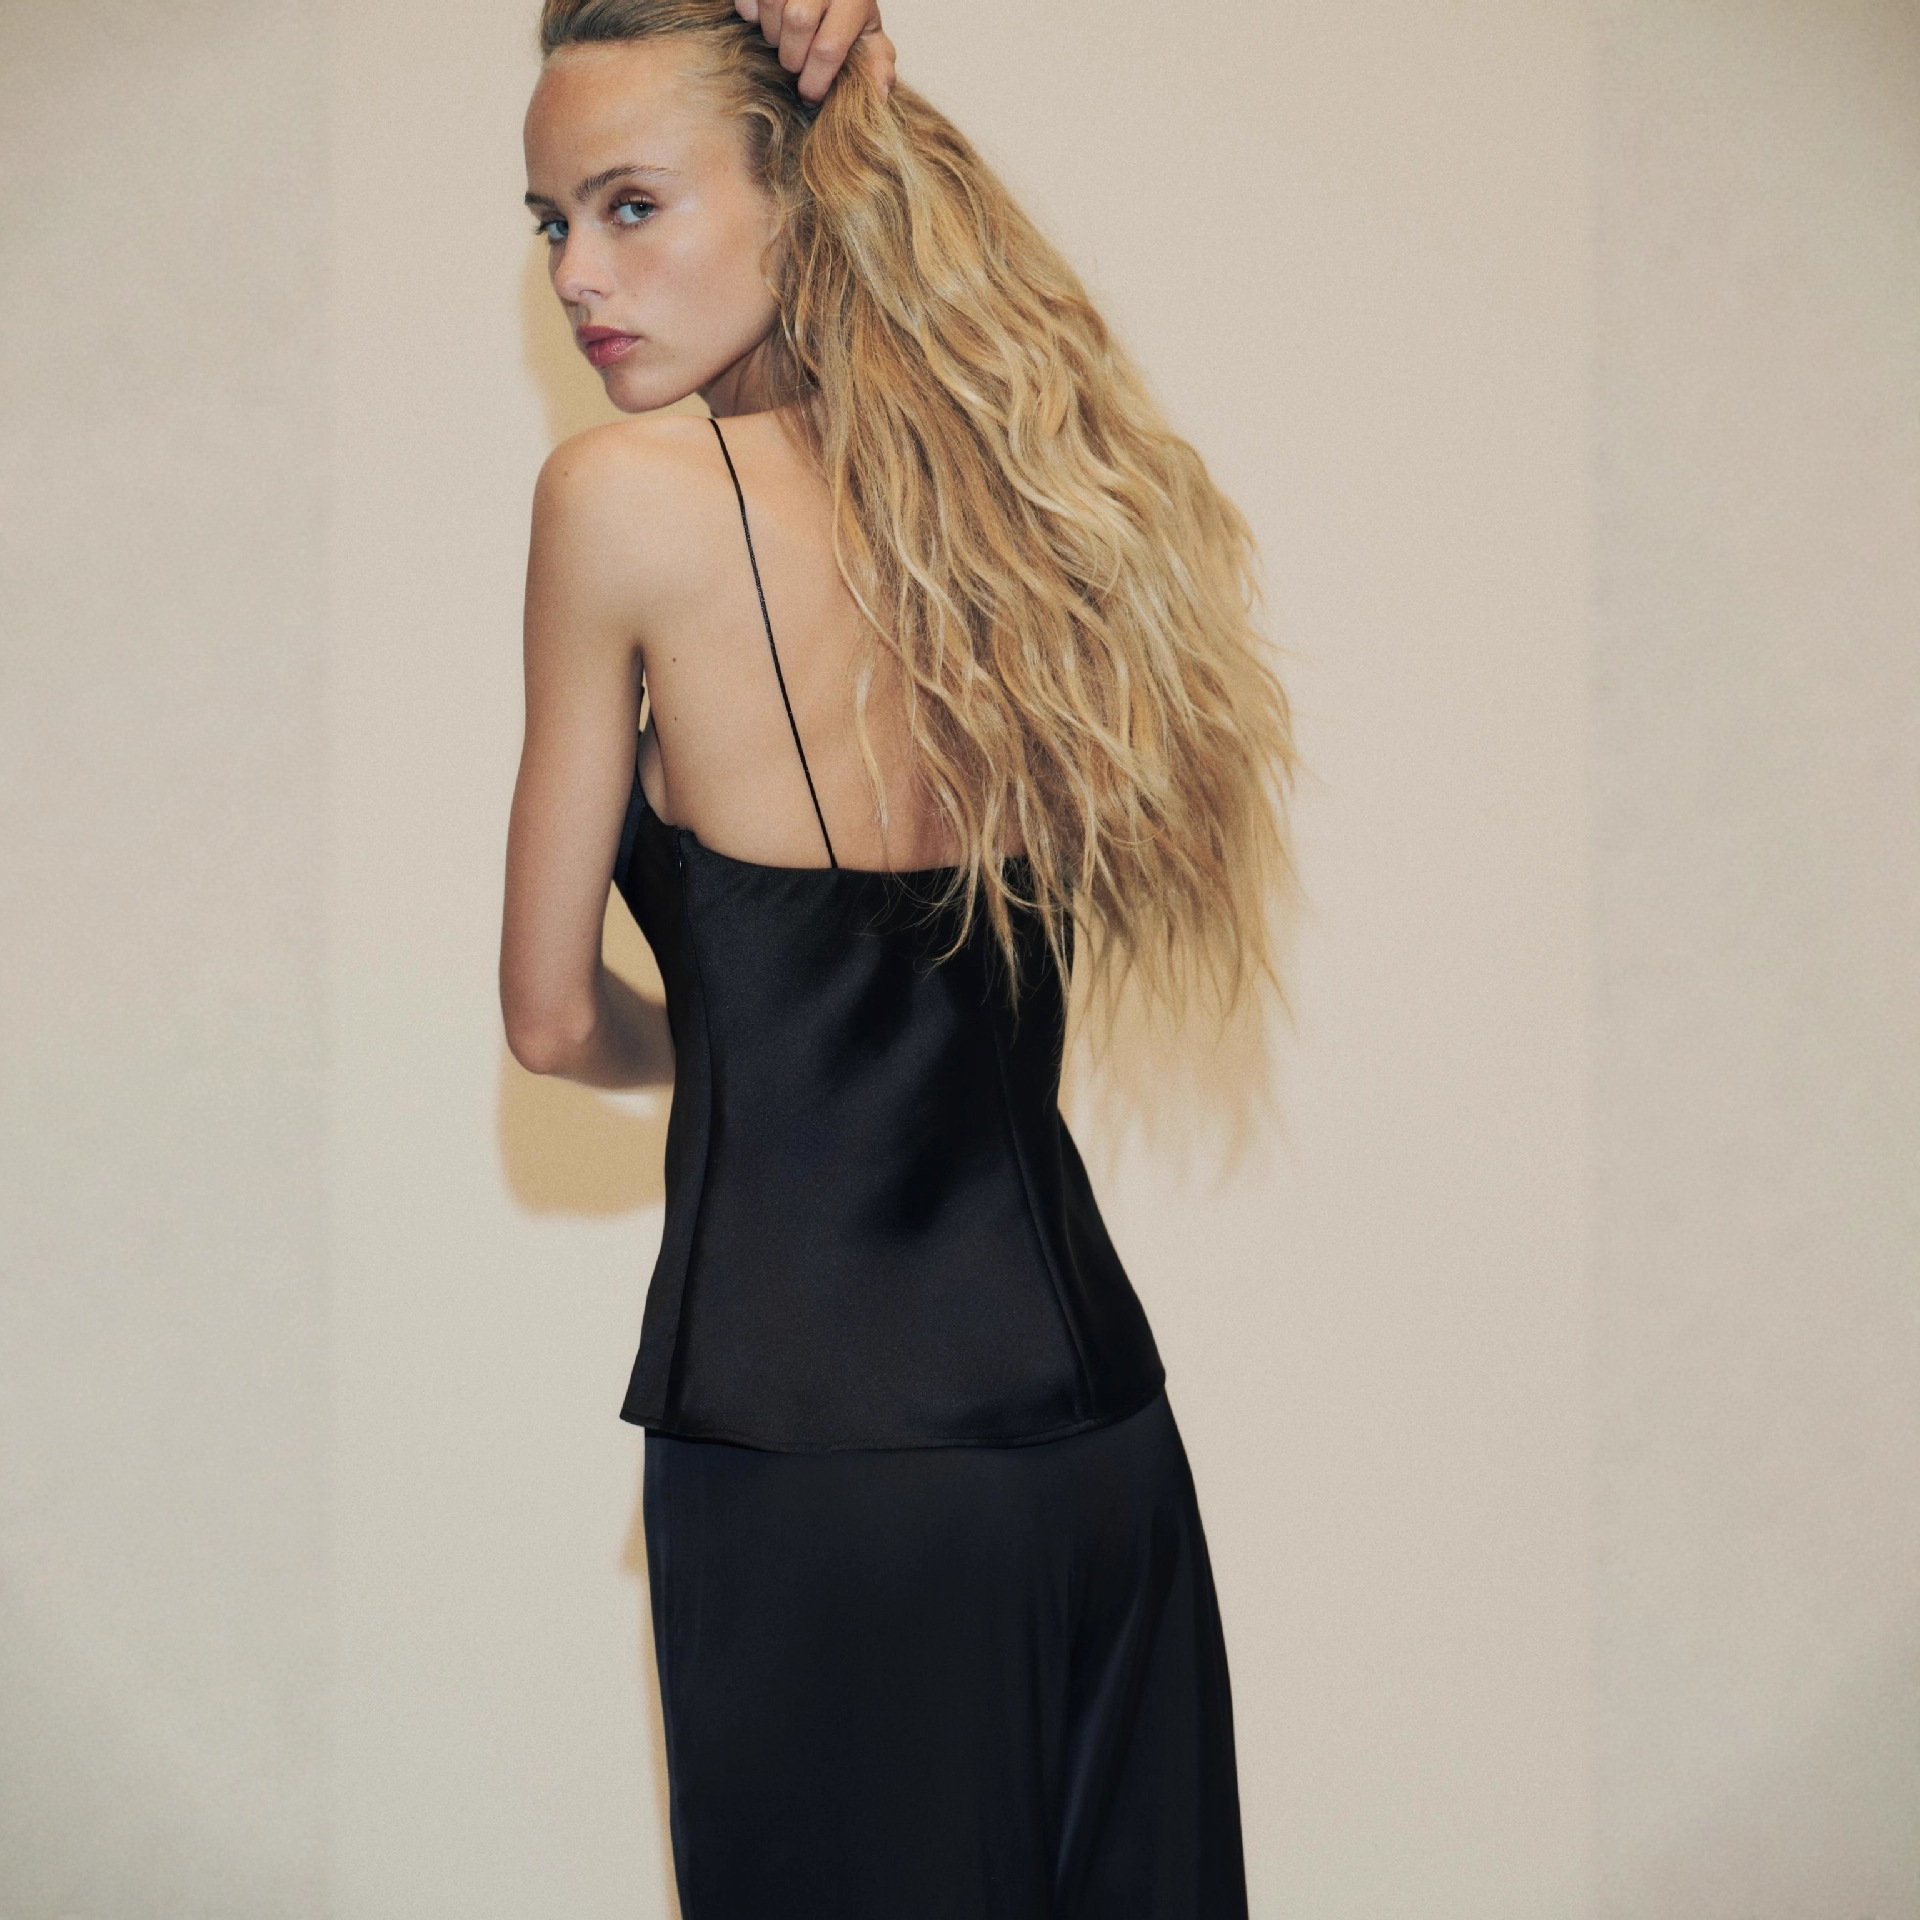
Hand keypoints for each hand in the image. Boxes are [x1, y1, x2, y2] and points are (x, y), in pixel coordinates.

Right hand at [734, 0, 895, 102]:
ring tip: (783, 40)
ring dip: (772, 35)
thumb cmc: (847, 9)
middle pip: (798, 22)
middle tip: (796, 64)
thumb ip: (876, 63)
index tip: (810, 95)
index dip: (815, 80)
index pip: (829, 47)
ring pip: (772, 4)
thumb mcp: (868, 33)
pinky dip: (751, 14)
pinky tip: (765, 20)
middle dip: (792, 57)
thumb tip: (880, 96)